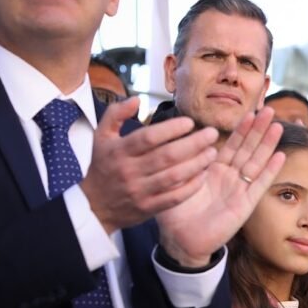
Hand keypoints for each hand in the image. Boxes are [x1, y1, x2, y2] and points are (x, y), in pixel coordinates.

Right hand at [81, 97, 219, 234]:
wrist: (94, 206)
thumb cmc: (103, 166)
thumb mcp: (101, 136)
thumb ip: (116, 114)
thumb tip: (137, 99)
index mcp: (119, 151)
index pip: (149, 138)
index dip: (172, 129)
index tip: (190, 122)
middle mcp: (129, 171)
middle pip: (167, 156)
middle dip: (194, 144)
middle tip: (212, 134)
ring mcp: (139, 191)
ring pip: (174, 177)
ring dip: (197, 164)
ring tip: (212, 152)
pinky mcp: (148, 208)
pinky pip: (175, 197)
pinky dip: (191, 186)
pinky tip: (203, 174)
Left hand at [157, 108, 285, 267]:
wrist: (181, 241)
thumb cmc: (175, 212)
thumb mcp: (174, 181)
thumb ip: (183, 162)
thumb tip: (187, 139)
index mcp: (212, 169)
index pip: (231, 144)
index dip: (241, 129)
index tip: (251, 112)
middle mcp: (229, 177)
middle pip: (247, 149)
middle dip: (258, 130)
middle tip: (269, 110)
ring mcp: (239, 190)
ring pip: (256, 162)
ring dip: (267, 145)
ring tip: (278, 126)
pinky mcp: (245, 205)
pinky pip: (259, 184)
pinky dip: (270, 170)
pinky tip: (280, 156)